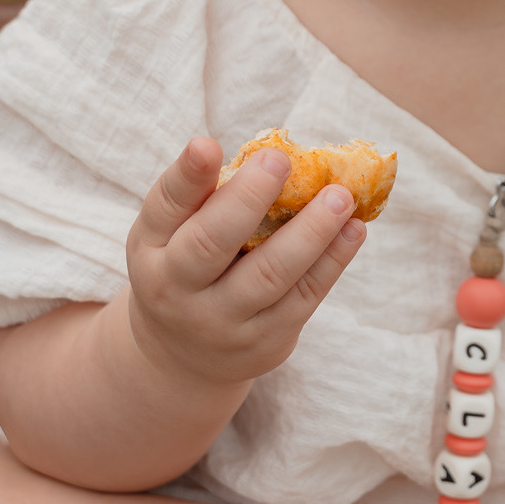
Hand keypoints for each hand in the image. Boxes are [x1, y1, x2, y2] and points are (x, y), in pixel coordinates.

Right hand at [124, 136, 364, 387]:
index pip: (165, 206)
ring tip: (340, 196)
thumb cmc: (185, 269)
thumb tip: (265, 152)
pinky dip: (333, 260)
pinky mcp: (265, 341)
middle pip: (212, 244)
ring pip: (270, 274)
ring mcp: (222, 321)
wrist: (182, 358)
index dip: (187, 175)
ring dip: (311, 231)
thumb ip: (204, 195)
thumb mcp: (172, 235)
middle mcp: (178, 289)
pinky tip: (353, 230)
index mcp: (151, 248)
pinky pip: (304, 297)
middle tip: (281, 159)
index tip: (208, 145)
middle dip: (248, 199)